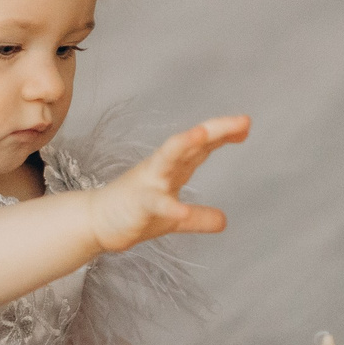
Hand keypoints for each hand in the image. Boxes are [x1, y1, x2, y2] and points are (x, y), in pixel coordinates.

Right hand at [83, 117, 248, 252]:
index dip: (223, 134)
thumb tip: (224, 221)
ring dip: (184, 144)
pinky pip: (154, 202)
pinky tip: (181, 209)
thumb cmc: (135, 212)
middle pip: (191, 143)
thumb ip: (199, 217)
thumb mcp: (175, 219)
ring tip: (203, 135)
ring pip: (168, 158)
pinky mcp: (138, 203)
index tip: (246, 127)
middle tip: (243, 121)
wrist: (97, 222)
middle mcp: (163, 168)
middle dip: (215, 130)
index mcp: (173, 168)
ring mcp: (149, 183)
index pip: (202, 146)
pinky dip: (169, 205)